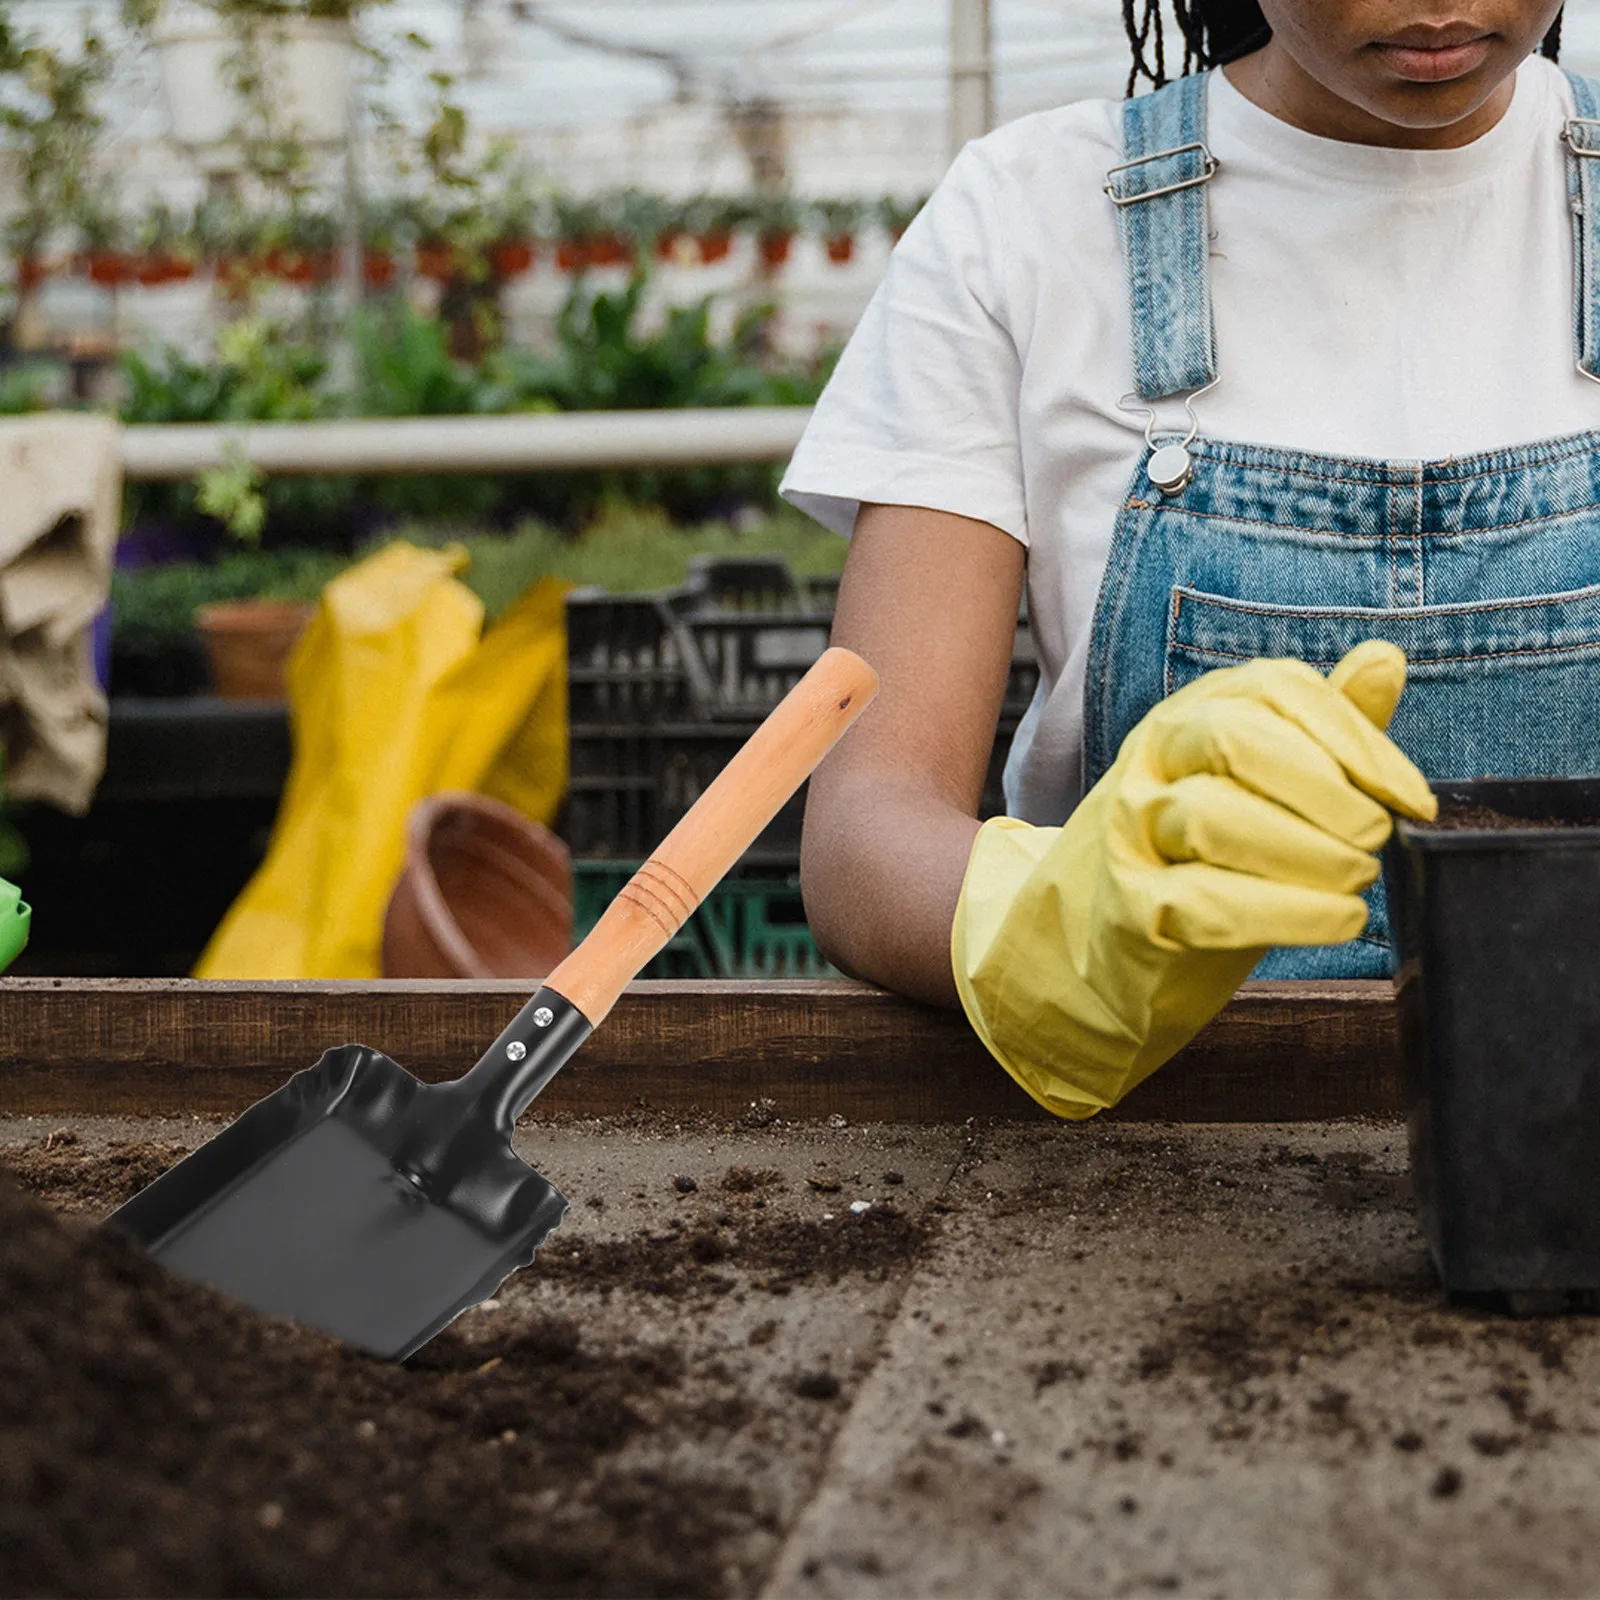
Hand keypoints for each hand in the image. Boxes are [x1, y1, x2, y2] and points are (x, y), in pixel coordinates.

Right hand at [951, 641, 1434, 1117]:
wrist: (1091, 952)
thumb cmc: (1197, 863)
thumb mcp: (1260, 785)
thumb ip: (1322, 728)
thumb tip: (1384, 658)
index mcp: (1191, 717)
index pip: (1276, 691)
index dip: (1355, 739)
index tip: (1409, 797)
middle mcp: (1152, 762)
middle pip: (1236, 739)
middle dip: (1324, 789)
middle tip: (1374, 839)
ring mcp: (1131, 834)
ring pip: (1213, 817)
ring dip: (1307, 852)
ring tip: (1355, 883)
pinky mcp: (1128, 909)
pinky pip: (1202, 901)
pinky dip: (1285, 913)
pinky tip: (1334, 919)